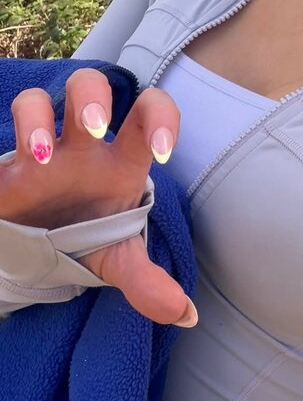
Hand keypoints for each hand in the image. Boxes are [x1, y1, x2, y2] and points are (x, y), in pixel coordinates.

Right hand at [0, 67, 195, 326]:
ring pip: (34, 100)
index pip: (148, 112)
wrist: (38, 247)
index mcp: (119, 157)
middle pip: (88, 85)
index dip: (160, 117)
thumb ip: (147, 281)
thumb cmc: (88, 234)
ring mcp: (36, 149)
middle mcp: (79, 143)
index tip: (163, 153)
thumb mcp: (116, 259)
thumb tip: (186, 315)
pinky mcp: (1, 170)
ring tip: (37, 156)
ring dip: (33, 118)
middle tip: (94, 125)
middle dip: (91, 94)